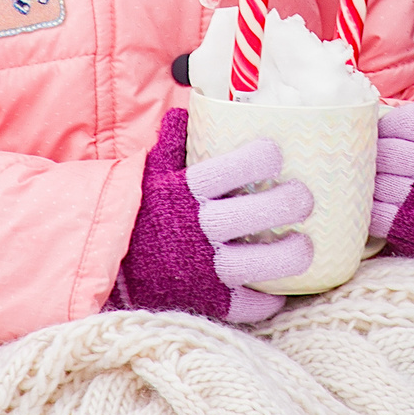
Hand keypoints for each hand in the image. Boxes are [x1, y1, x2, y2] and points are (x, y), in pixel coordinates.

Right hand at [114, 109, 313, 323]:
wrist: (107, 266)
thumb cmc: (138, 213)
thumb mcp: (150, 174)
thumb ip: (173, 144)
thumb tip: (188, 109)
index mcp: (183, 192)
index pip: (224, 171)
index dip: (256, 159)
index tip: (276, 152)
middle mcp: (196, 228)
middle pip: (250, 216)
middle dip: (286, 204)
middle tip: (305, 198)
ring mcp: (202, 267)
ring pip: (256, 264)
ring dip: (288, 256)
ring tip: (306, 248)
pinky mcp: (206, 300)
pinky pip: (245, 305)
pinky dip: (267, 300)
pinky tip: (280, 290)